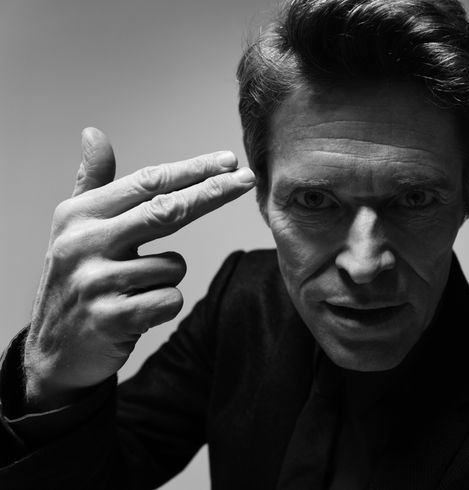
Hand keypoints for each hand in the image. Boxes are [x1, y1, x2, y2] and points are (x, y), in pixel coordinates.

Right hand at [23, 128, 254, 409]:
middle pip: (166, 211)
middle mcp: (84, 243)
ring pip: (173, 265)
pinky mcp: (110, 318)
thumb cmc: (77, 279)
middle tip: (246, 178)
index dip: (191, 171)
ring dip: (168, 277)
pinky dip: (164, 305)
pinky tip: (137, 312)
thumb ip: (92, 183)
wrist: (53, 350)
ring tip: (135, 289)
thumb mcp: (75, 227)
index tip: (228, 160)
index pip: (146, 184)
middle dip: (212, 193)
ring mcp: (96, 281)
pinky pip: (170, 300)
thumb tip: (93, 133)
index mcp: (79, 215)